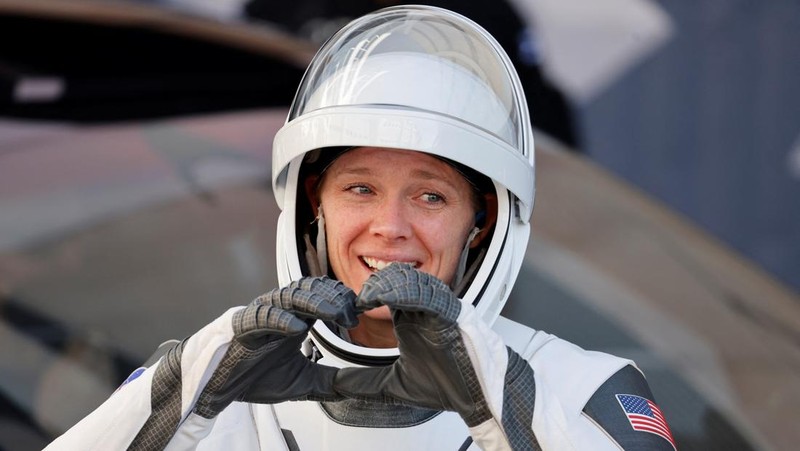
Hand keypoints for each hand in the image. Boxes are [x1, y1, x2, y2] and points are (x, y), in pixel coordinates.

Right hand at [196, 276, 357, 413]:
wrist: (219, 389)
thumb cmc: (255, 377)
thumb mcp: (302, 382)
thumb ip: (326, 379)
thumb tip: (354, 386)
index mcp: (294, 318)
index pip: (320, 295)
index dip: (340, 299)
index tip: (357, 314)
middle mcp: (279, 311)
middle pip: (308, 290)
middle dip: (332, 298)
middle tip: (350, 314)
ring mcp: (260, 316)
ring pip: (288, 297)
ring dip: (313, 302)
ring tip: (334, 313)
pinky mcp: (241, 327)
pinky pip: (261, 316)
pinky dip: (279, 319)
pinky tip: (297, 328)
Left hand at [333, 263, 537, 448]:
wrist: (479, 393)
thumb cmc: (449, 382)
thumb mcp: (395, 383)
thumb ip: (365, 381)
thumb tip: (337, 385)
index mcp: (412, 317)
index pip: (386, 290)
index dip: (365, 294)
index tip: (348, 310)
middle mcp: (425, 307)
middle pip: (396, 278)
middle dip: (372, 285)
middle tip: (354, 301)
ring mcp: (439, 307)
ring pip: (411, 279)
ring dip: (385, 285)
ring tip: (366, 297)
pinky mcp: (450, 313)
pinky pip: (427, 293)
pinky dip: (405, 292)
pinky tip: (386, 298)